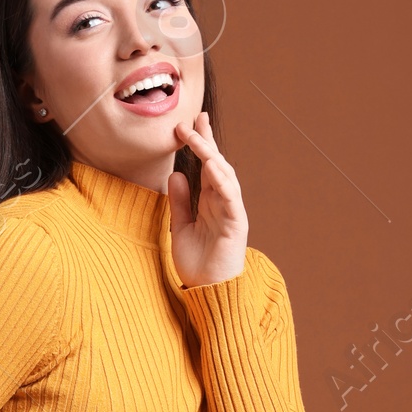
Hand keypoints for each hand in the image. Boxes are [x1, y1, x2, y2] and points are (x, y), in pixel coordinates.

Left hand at [166, 111, 247, 286]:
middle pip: (217, 164)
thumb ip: (179, 202)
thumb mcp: (180, 227)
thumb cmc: (197, 263)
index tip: (187, 125)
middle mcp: (222, 202)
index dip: (199, 145)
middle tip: (192, 120)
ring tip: (197, 137)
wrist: (208, 291)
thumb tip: (175, 175)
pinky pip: (230, 197)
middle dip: (206, 141)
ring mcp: (231, 211)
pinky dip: (221, 180)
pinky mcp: (236, 223)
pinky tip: (211, 165)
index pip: (205, 167)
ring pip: (224, 176)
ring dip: (211, 155)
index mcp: (210, 201)